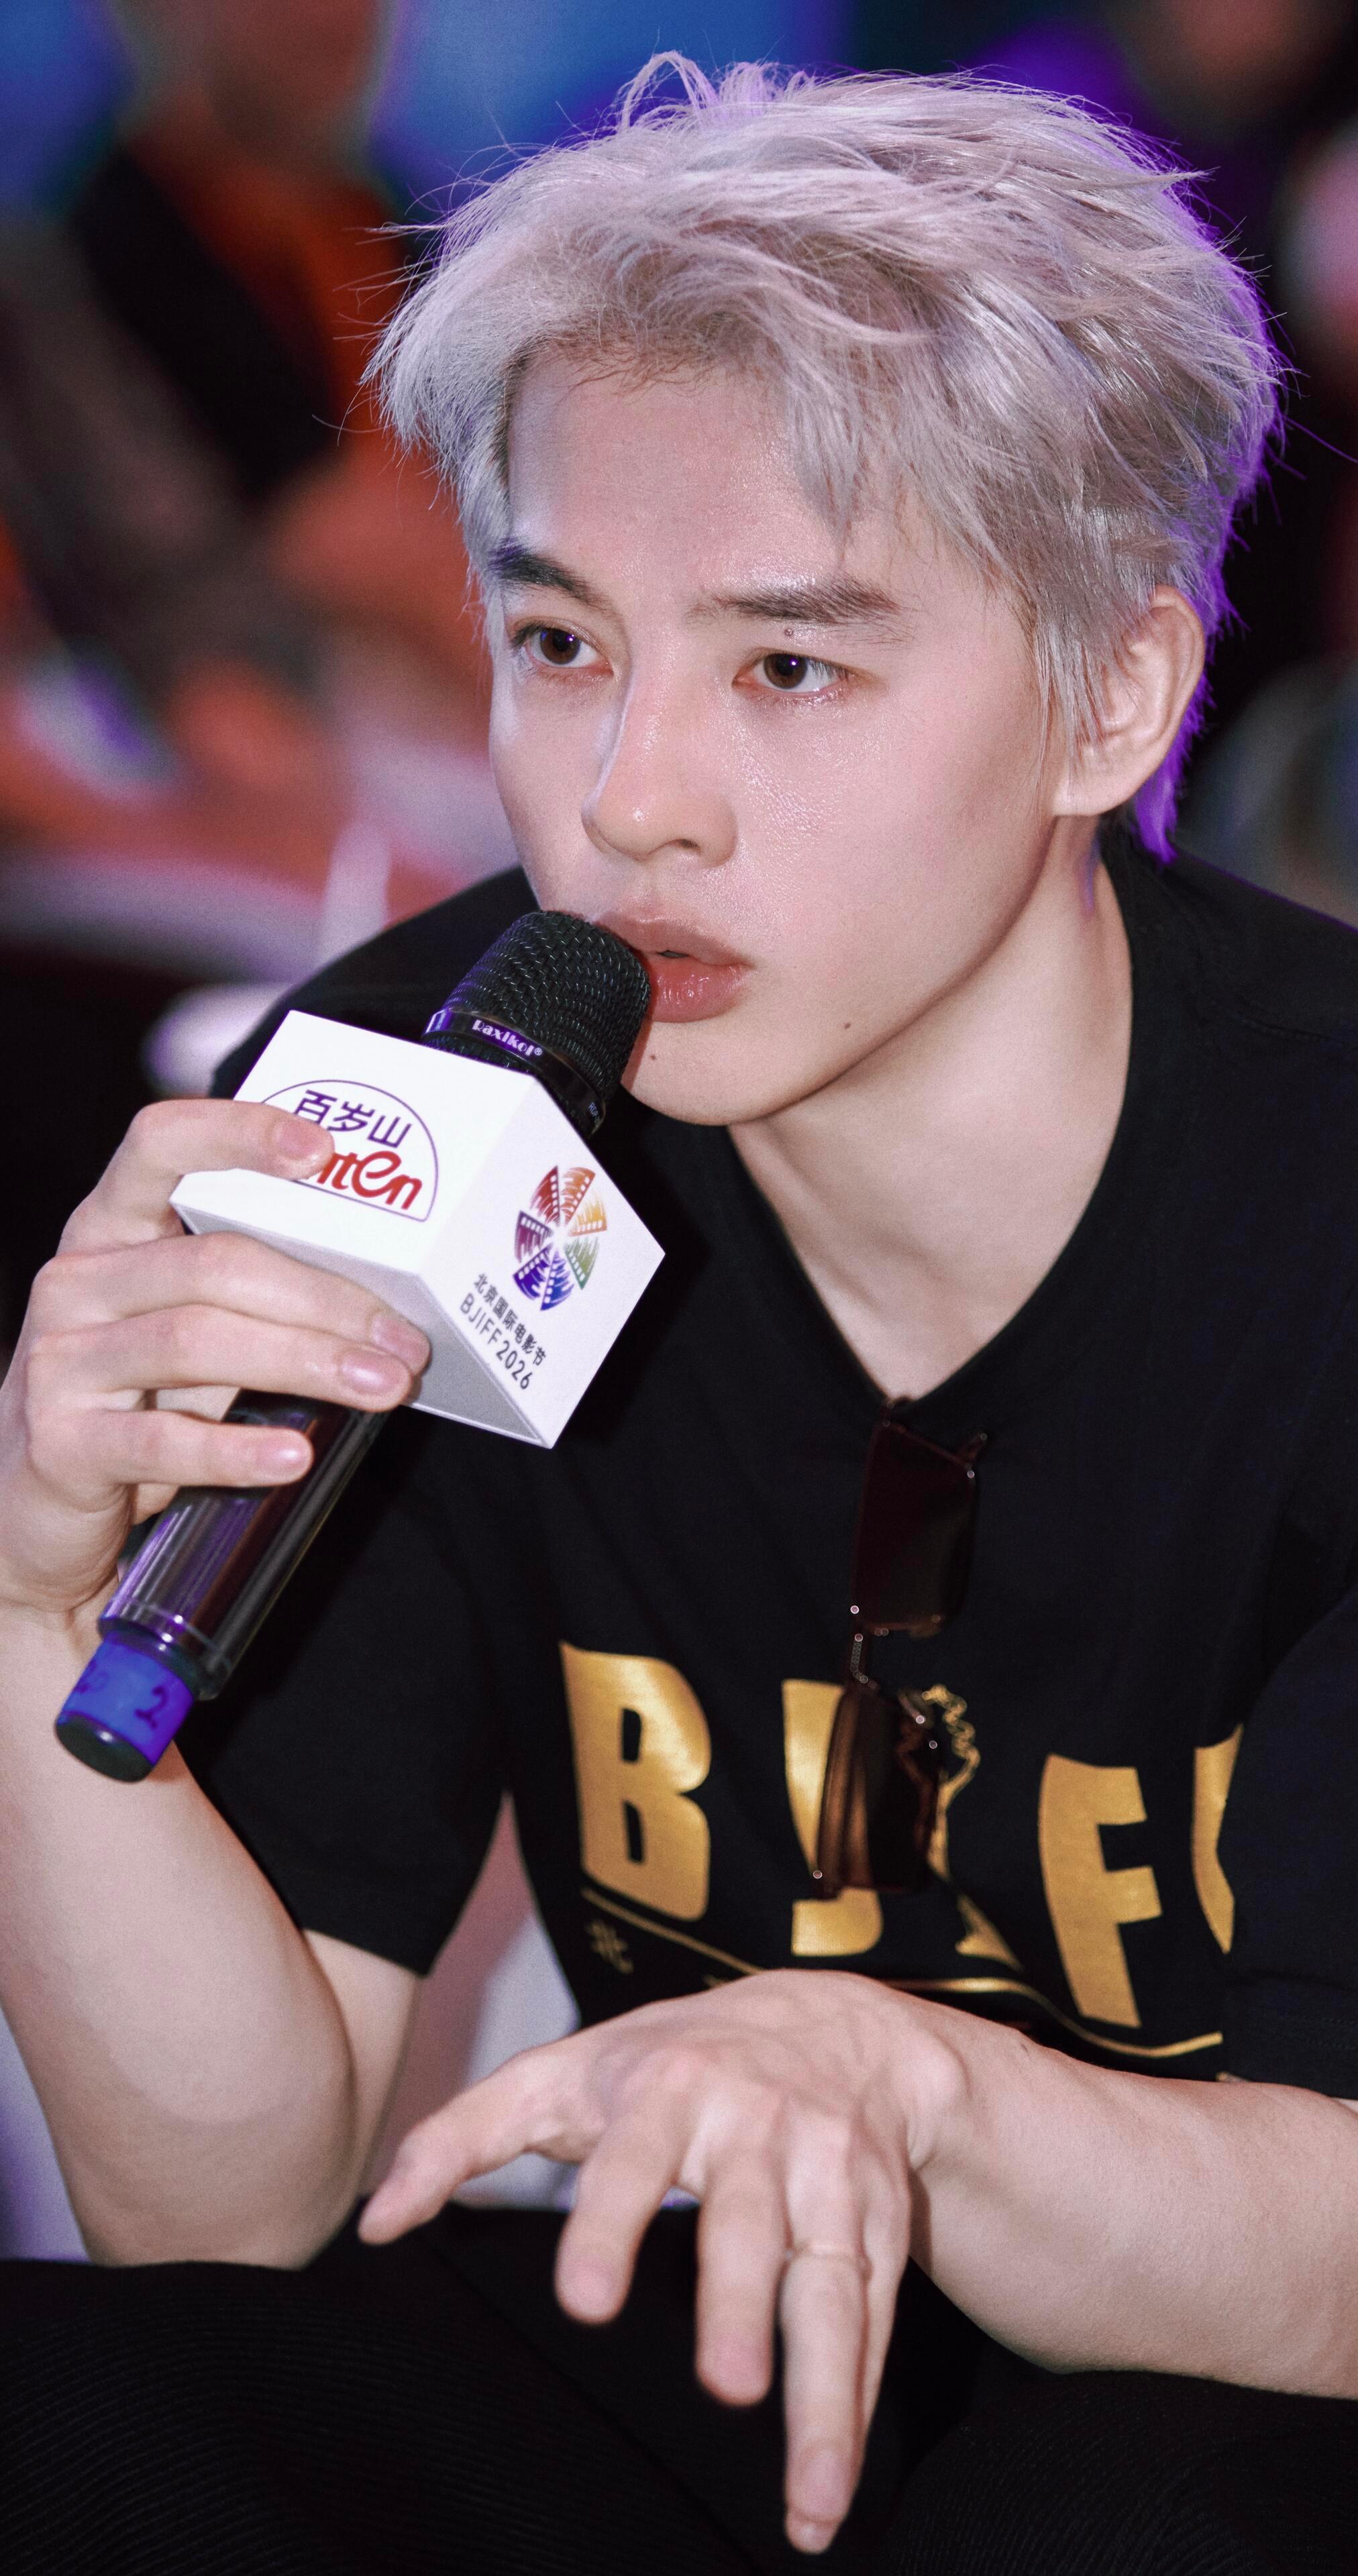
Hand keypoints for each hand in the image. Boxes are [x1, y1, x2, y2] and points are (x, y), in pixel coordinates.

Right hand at [0, 1097, 428, 1622]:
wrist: (38, 1516)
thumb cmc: (131, 1405)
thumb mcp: (185, 1333)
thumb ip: (254, 1302)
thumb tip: (385, 1307)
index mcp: (108, 1231)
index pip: (159, 1146)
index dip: (239, 1133)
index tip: (324, 1149)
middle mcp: (76, 1281)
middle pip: (213, 1263)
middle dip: (324, 1298)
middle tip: (404, 1338)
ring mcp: (60, 1361)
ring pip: (196, 1340)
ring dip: (306, 1361)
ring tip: (382, 1387)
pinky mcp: (61, 1444)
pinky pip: (162, 1441)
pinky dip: (237, 1449)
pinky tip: (294, 1455)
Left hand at [361, 1971, 948, 2554]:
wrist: (834, 2024)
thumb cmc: (666, 2060)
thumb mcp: (560, 2072)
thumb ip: (460, 2137)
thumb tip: (373, 2226)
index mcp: (666, 2088)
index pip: (632, 2160)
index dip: (609, 2224)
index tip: (584, 2302)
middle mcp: (756, 2128)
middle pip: (748, 2224)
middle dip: (741, 2302)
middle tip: (725, 2386)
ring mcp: (828, 2176)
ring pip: (832, 2285)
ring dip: (824, 2389)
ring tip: (808, 2491)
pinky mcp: (877, 2222)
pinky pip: (874, 2319)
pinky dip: (858, 2405)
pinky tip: (829, 2491)